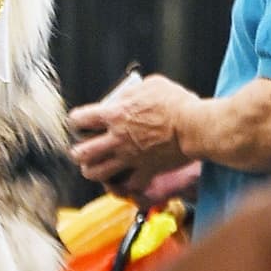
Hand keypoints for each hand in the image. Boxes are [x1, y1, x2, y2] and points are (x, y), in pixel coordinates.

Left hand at [68, 74, 199, 189]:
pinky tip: (124, 178)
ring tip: (95, 166)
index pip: (79, 120)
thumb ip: (132, 92)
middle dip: (78, 152)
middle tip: (83, 149)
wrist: (195, 126)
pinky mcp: (145, 171)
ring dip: (92, 170)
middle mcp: (116, 139)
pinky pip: (127, 185)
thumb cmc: (176, 103)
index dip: (75, 121)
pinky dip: (124, 184)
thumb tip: (125, 95)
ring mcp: (129, 157)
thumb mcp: (151, 85)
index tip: (79, 122)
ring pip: (96, 173)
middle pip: (81, 152)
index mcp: (114, 114)